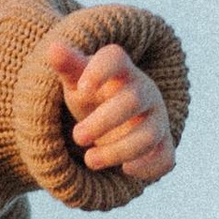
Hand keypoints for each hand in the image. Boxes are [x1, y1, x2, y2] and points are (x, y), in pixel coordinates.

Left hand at [48, 36, 175, 181]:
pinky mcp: (163, 145)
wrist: (114, 117)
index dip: (100, 71)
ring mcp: (156, 119)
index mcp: (120, 70)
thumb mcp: (76, 81)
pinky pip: (165, 157)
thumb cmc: (92, 94)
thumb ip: (67, 67)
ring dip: (118, 151)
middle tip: (77, 137)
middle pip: (132, 100)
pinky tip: (126, 170)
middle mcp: (144, 91)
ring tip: (90, 160)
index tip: (82, 88)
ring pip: (148, 135)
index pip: (115, 58)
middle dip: (103, 122)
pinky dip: (148, 166)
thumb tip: (53, 48)